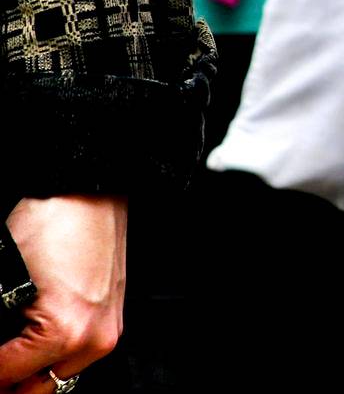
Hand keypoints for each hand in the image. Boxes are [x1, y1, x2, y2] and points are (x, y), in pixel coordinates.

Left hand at [0, 197, 127, 393]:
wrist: (88, 191)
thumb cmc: (51, 222)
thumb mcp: (4, 281)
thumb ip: (0, 331)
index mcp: (65, 332)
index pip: (3, 377)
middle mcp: (94, 338)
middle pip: (35, 390)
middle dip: (7, 381)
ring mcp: (108, 329)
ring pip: (56, 377)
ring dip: (28, 373)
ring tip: (7, 357)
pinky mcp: (111, 316)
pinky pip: (75, 356)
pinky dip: (49, 356)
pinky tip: (28, 342)